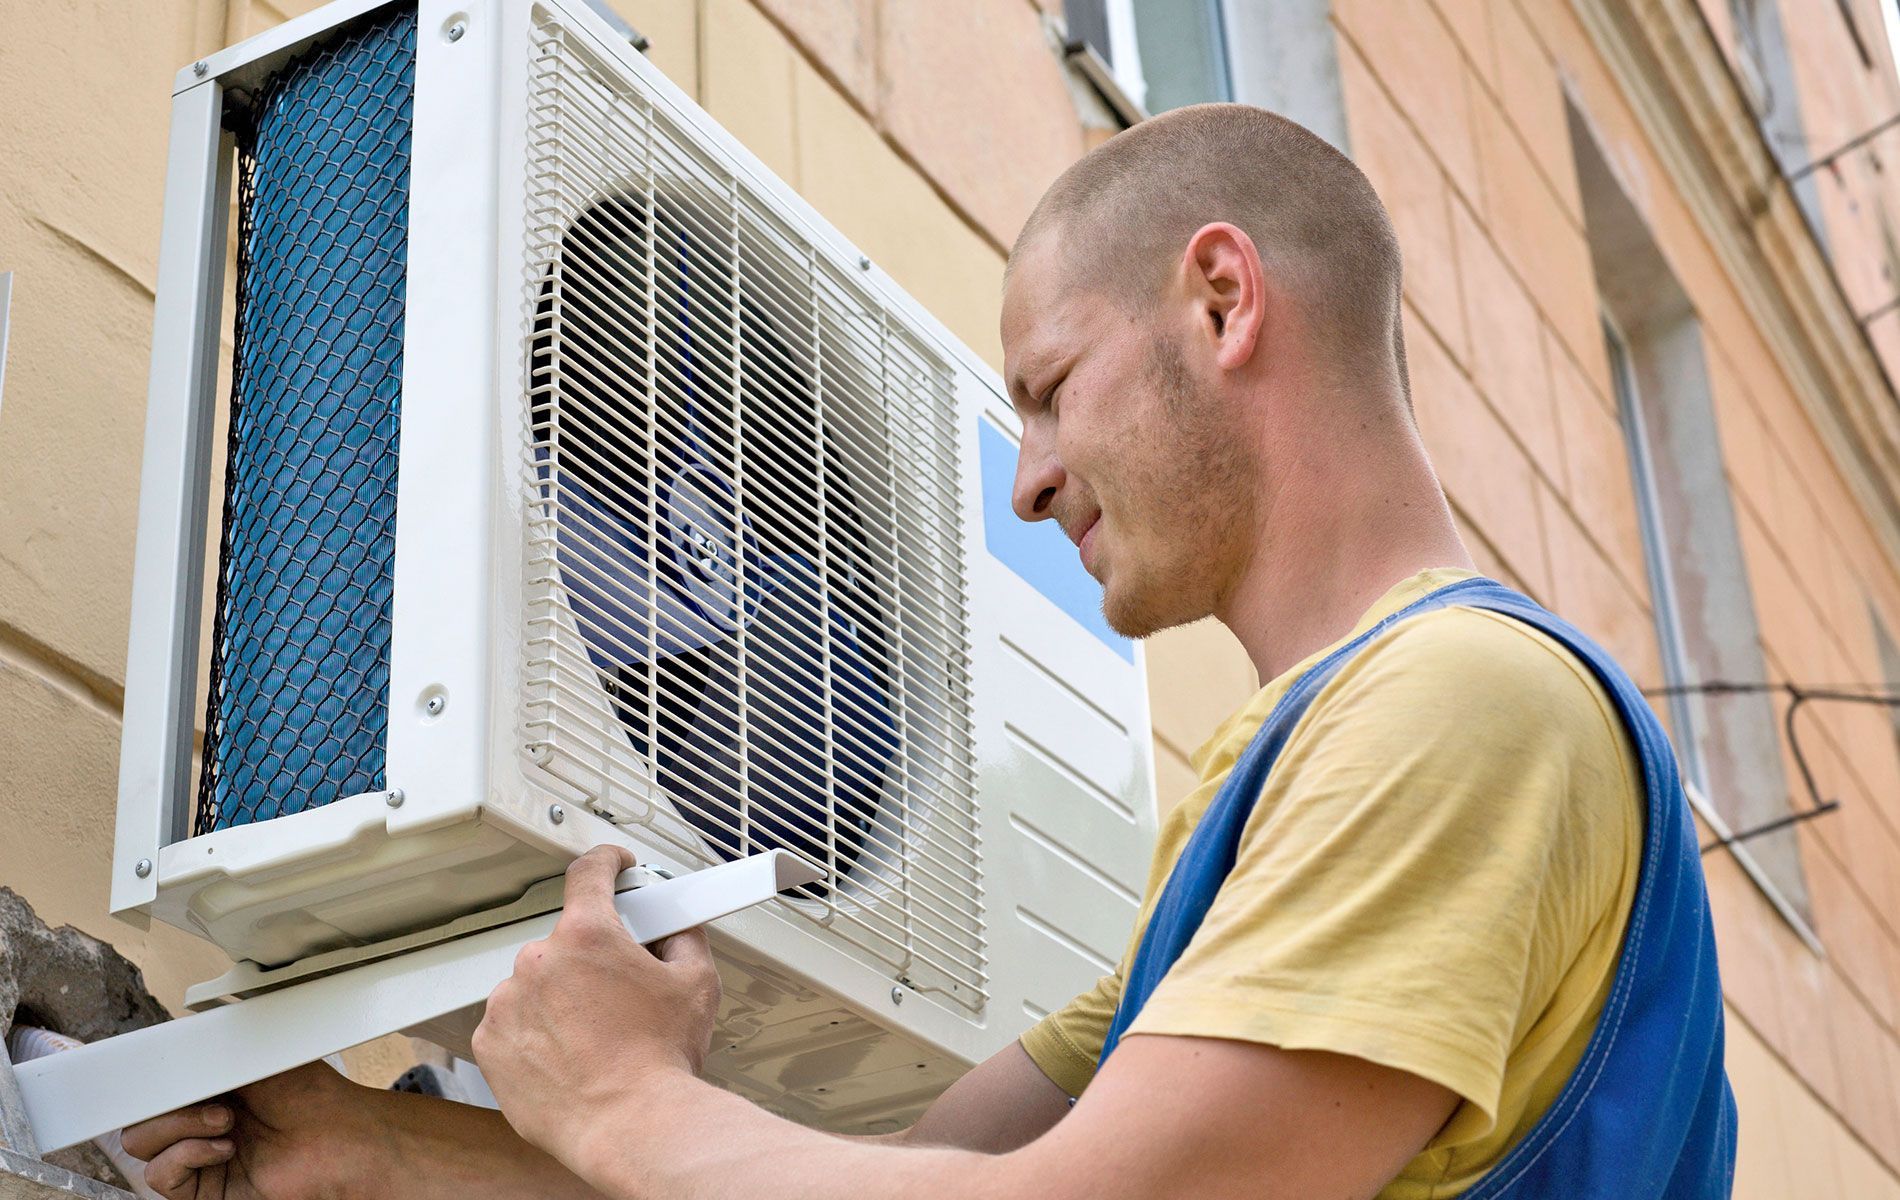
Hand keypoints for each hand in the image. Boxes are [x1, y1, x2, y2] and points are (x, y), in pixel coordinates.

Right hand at [120, 1062, 388, 1199]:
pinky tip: (224, 1147)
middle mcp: (197, 1124)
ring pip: (140, 1144)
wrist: (339, 1139)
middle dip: (164, 1101)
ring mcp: (197, 1158)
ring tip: (226, 1119)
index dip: (149, 1078)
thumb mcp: (255, 1058)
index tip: (155, 1068)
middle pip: (138, 1115)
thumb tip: (171, 1042)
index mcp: (207, 1089)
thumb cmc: (311, 1098)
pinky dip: (186, 1155)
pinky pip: (160, 1175)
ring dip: (178, 1126)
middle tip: (210, 1097)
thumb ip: (209, 1053)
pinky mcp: (202, 1191)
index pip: (154, 1085)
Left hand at [472, 846, 720, 1167]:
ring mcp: (508, 1003)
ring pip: (536, 983)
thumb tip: (676, 927)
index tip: (612, 866)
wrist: (631, 1125)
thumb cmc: (659, 1062)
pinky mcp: (490, 1044)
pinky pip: (511, 1023)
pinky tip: (569, 1055)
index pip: (589, 872)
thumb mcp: (697, 983)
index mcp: (588, 935)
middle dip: (592, 958)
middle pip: (567, 940)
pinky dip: (535, 1033)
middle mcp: (540, 962)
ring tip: (595, 1035)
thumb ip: (682, 937)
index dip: (607, 862)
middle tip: (620, 992)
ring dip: (560, 998)